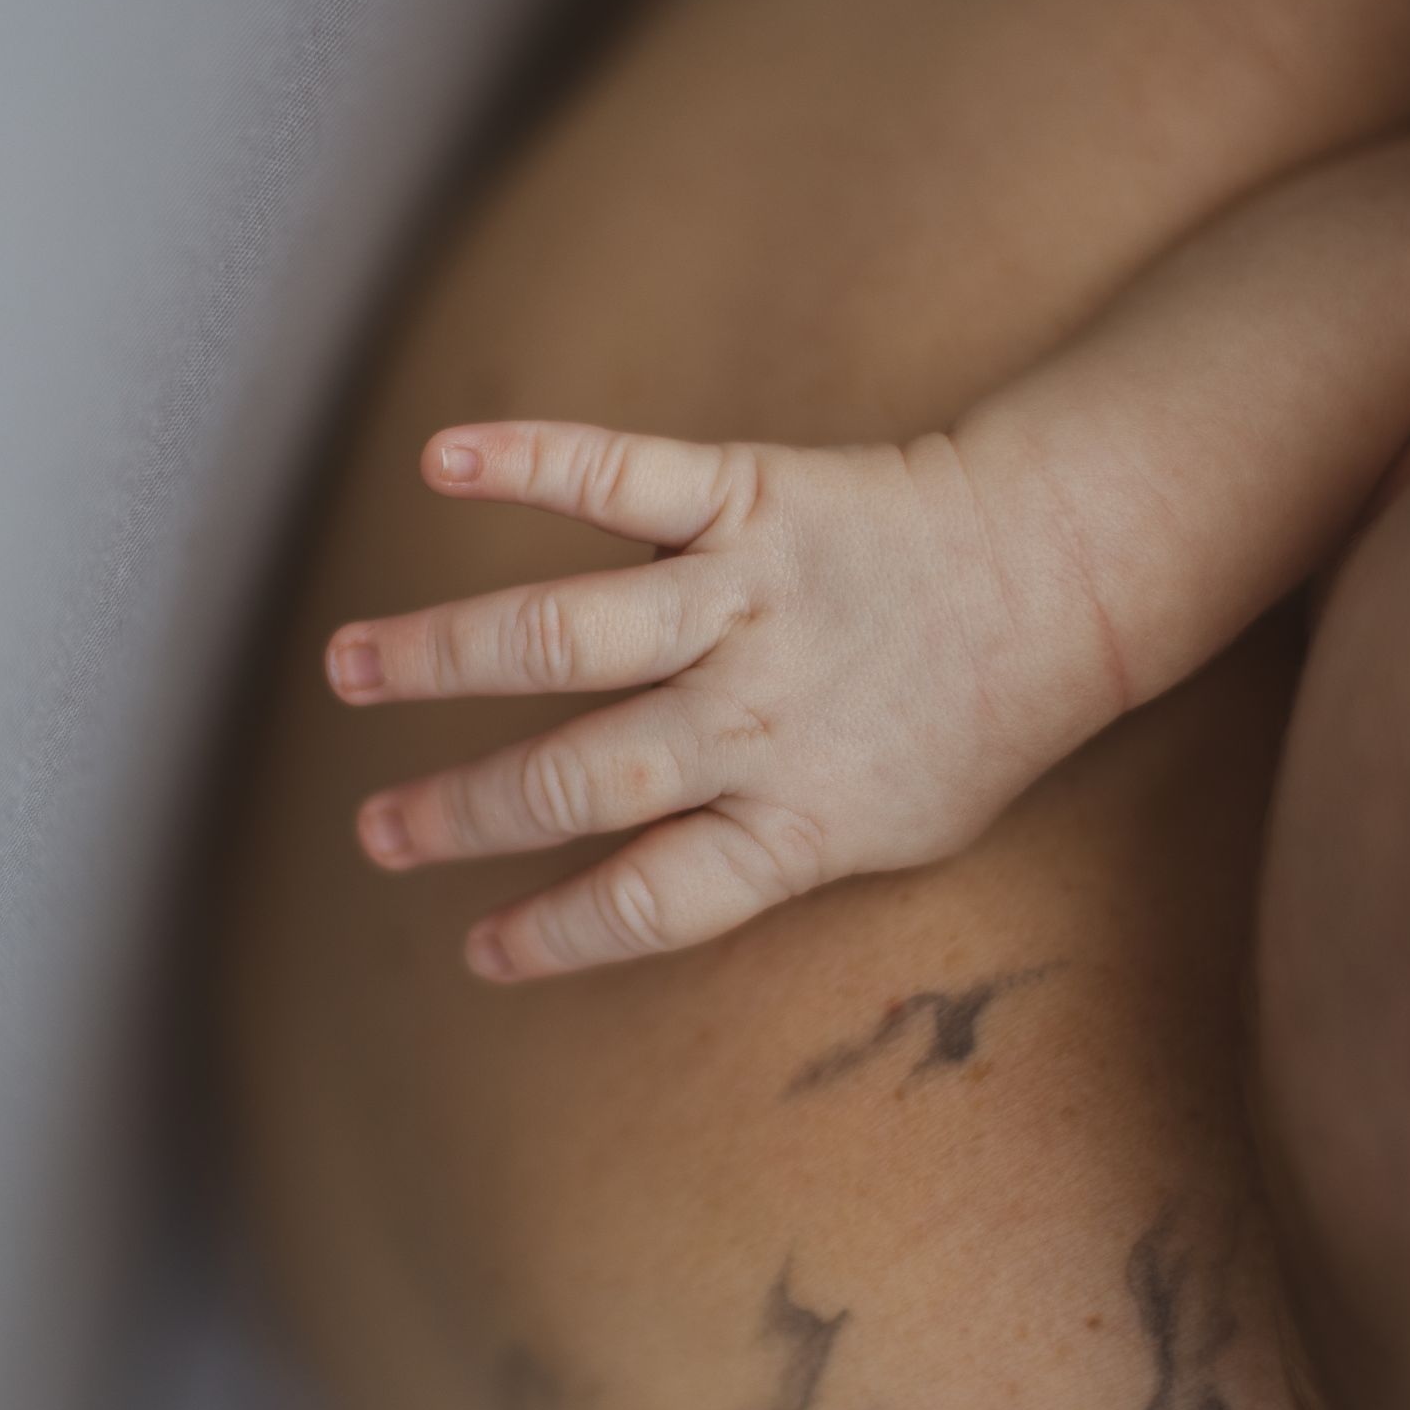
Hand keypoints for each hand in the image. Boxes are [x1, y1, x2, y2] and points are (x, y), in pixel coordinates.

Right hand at [324, 418, 1045, 982]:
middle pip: (583, 775)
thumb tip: (639, 895)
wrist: (1060, 568)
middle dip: (464, 809)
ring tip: (349, 667)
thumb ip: (775, 855)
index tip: (477, 950)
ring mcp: (749, 598)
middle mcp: (760, 712)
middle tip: (374, 831)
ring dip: (444, 652)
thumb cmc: (972, 719)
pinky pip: (624, 476)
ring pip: (570, 633)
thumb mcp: (901, 833)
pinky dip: (530, 460)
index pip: (655, 897)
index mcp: (801, 816)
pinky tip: (442, 459)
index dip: (560, 932)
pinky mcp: (749, 494)